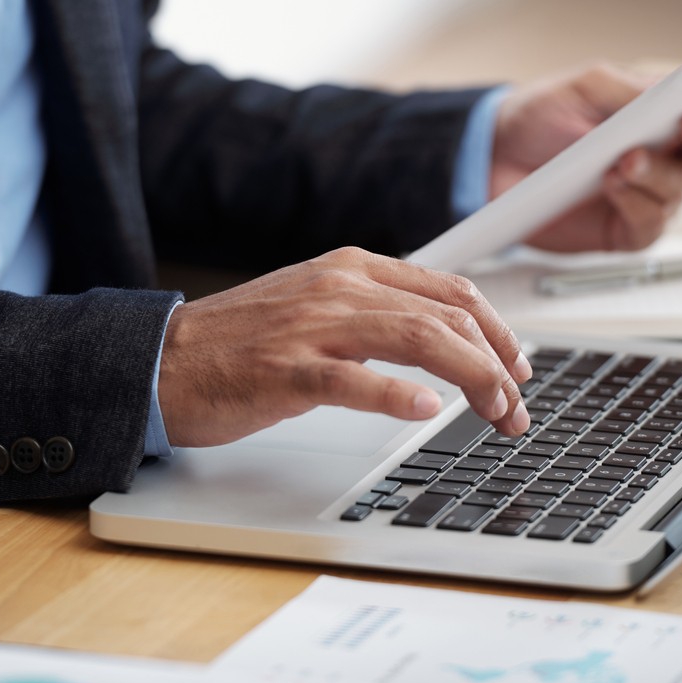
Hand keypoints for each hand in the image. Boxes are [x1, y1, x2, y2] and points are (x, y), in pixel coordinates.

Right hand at [158, 247, 533, 447]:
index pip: (450, 290)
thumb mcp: (316, 307)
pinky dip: (394, 395)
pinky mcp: (284, 370)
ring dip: (471, 380)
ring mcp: (311, 328)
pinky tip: (425, 410)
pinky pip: (351, 379)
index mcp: (350, 269)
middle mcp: (338, 289)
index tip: (517, 365)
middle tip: (516, 407)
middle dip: (497, 365)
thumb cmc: (240, 342)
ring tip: (496, 412)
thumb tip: (439, 339)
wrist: (164, 360)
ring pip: (416, 340)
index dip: (497, 330)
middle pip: (445, 317)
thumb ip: (374, 312)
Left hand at [488, 63, 681, 251]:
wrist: (493, 156)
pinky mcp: (626, 229)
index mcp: (667, 111)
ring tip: (623, 160)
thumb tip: (678, 91)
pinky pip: (649, 223)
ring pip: (679, 187)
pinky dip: (635, 203)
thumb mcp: (587, 86)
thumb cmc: (542, 116)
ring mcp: (649, 194)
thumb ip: (633, 90)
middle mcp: (669, 154)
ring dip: (656, 172)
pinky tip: (613, 187)